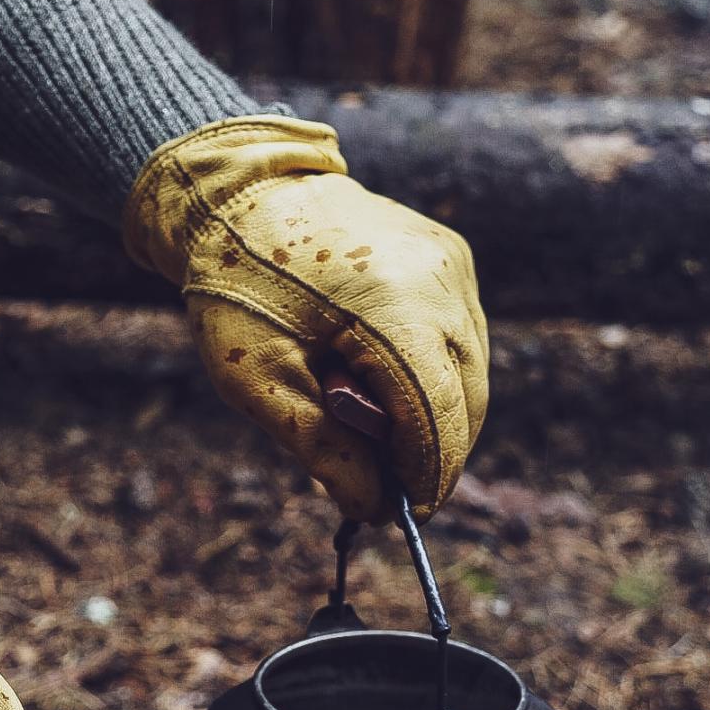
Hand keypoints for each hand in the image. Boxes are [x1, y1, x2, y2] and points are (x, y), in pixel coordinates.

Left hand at [124, 116, 488, 522]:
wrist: (237, 193)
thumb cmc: (237, 286)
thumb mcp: (260, 380)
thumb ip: (322, 449)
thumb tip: (374, 510)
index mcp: (395, 308)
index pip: (440, 418)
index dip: (425, 477)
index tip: (399, 516)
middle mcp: (441, 281)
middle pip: (467, 400)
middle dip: (432, 452)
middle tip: (384, 483)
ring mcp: (452, 264)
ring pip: (472, 371)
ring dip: (435, 412)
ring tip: (372, 422)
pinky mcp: (451, 256)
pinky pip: (461, 335)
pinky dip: (434, 371)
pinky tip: (382, 376)